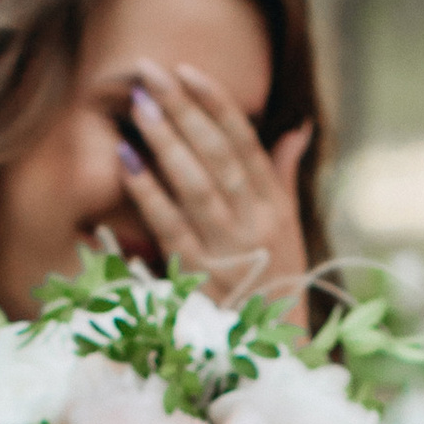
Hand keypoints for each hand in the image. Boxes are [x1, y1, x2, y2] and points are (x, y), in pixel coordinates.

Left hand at [121, 62, 312, 319]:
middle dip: (183, 109)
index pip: (245, 143)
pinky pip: (172, 227)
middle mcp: (257, 224)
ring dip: (165, 141)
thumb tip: (296, 127)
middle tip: (149, 72)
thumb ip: (282, 174)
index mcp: (276, 207)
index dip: (216, 103)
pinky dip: (149, 193)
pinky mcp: (201, 278)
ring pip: (197, 185)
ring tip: (139, 104)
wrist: (278, 352)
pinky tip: (127, 162)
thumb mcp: (289, 228)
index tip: (186, 71)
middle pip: (217, 155)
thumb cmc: (277, 282)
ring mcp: (229, 251)